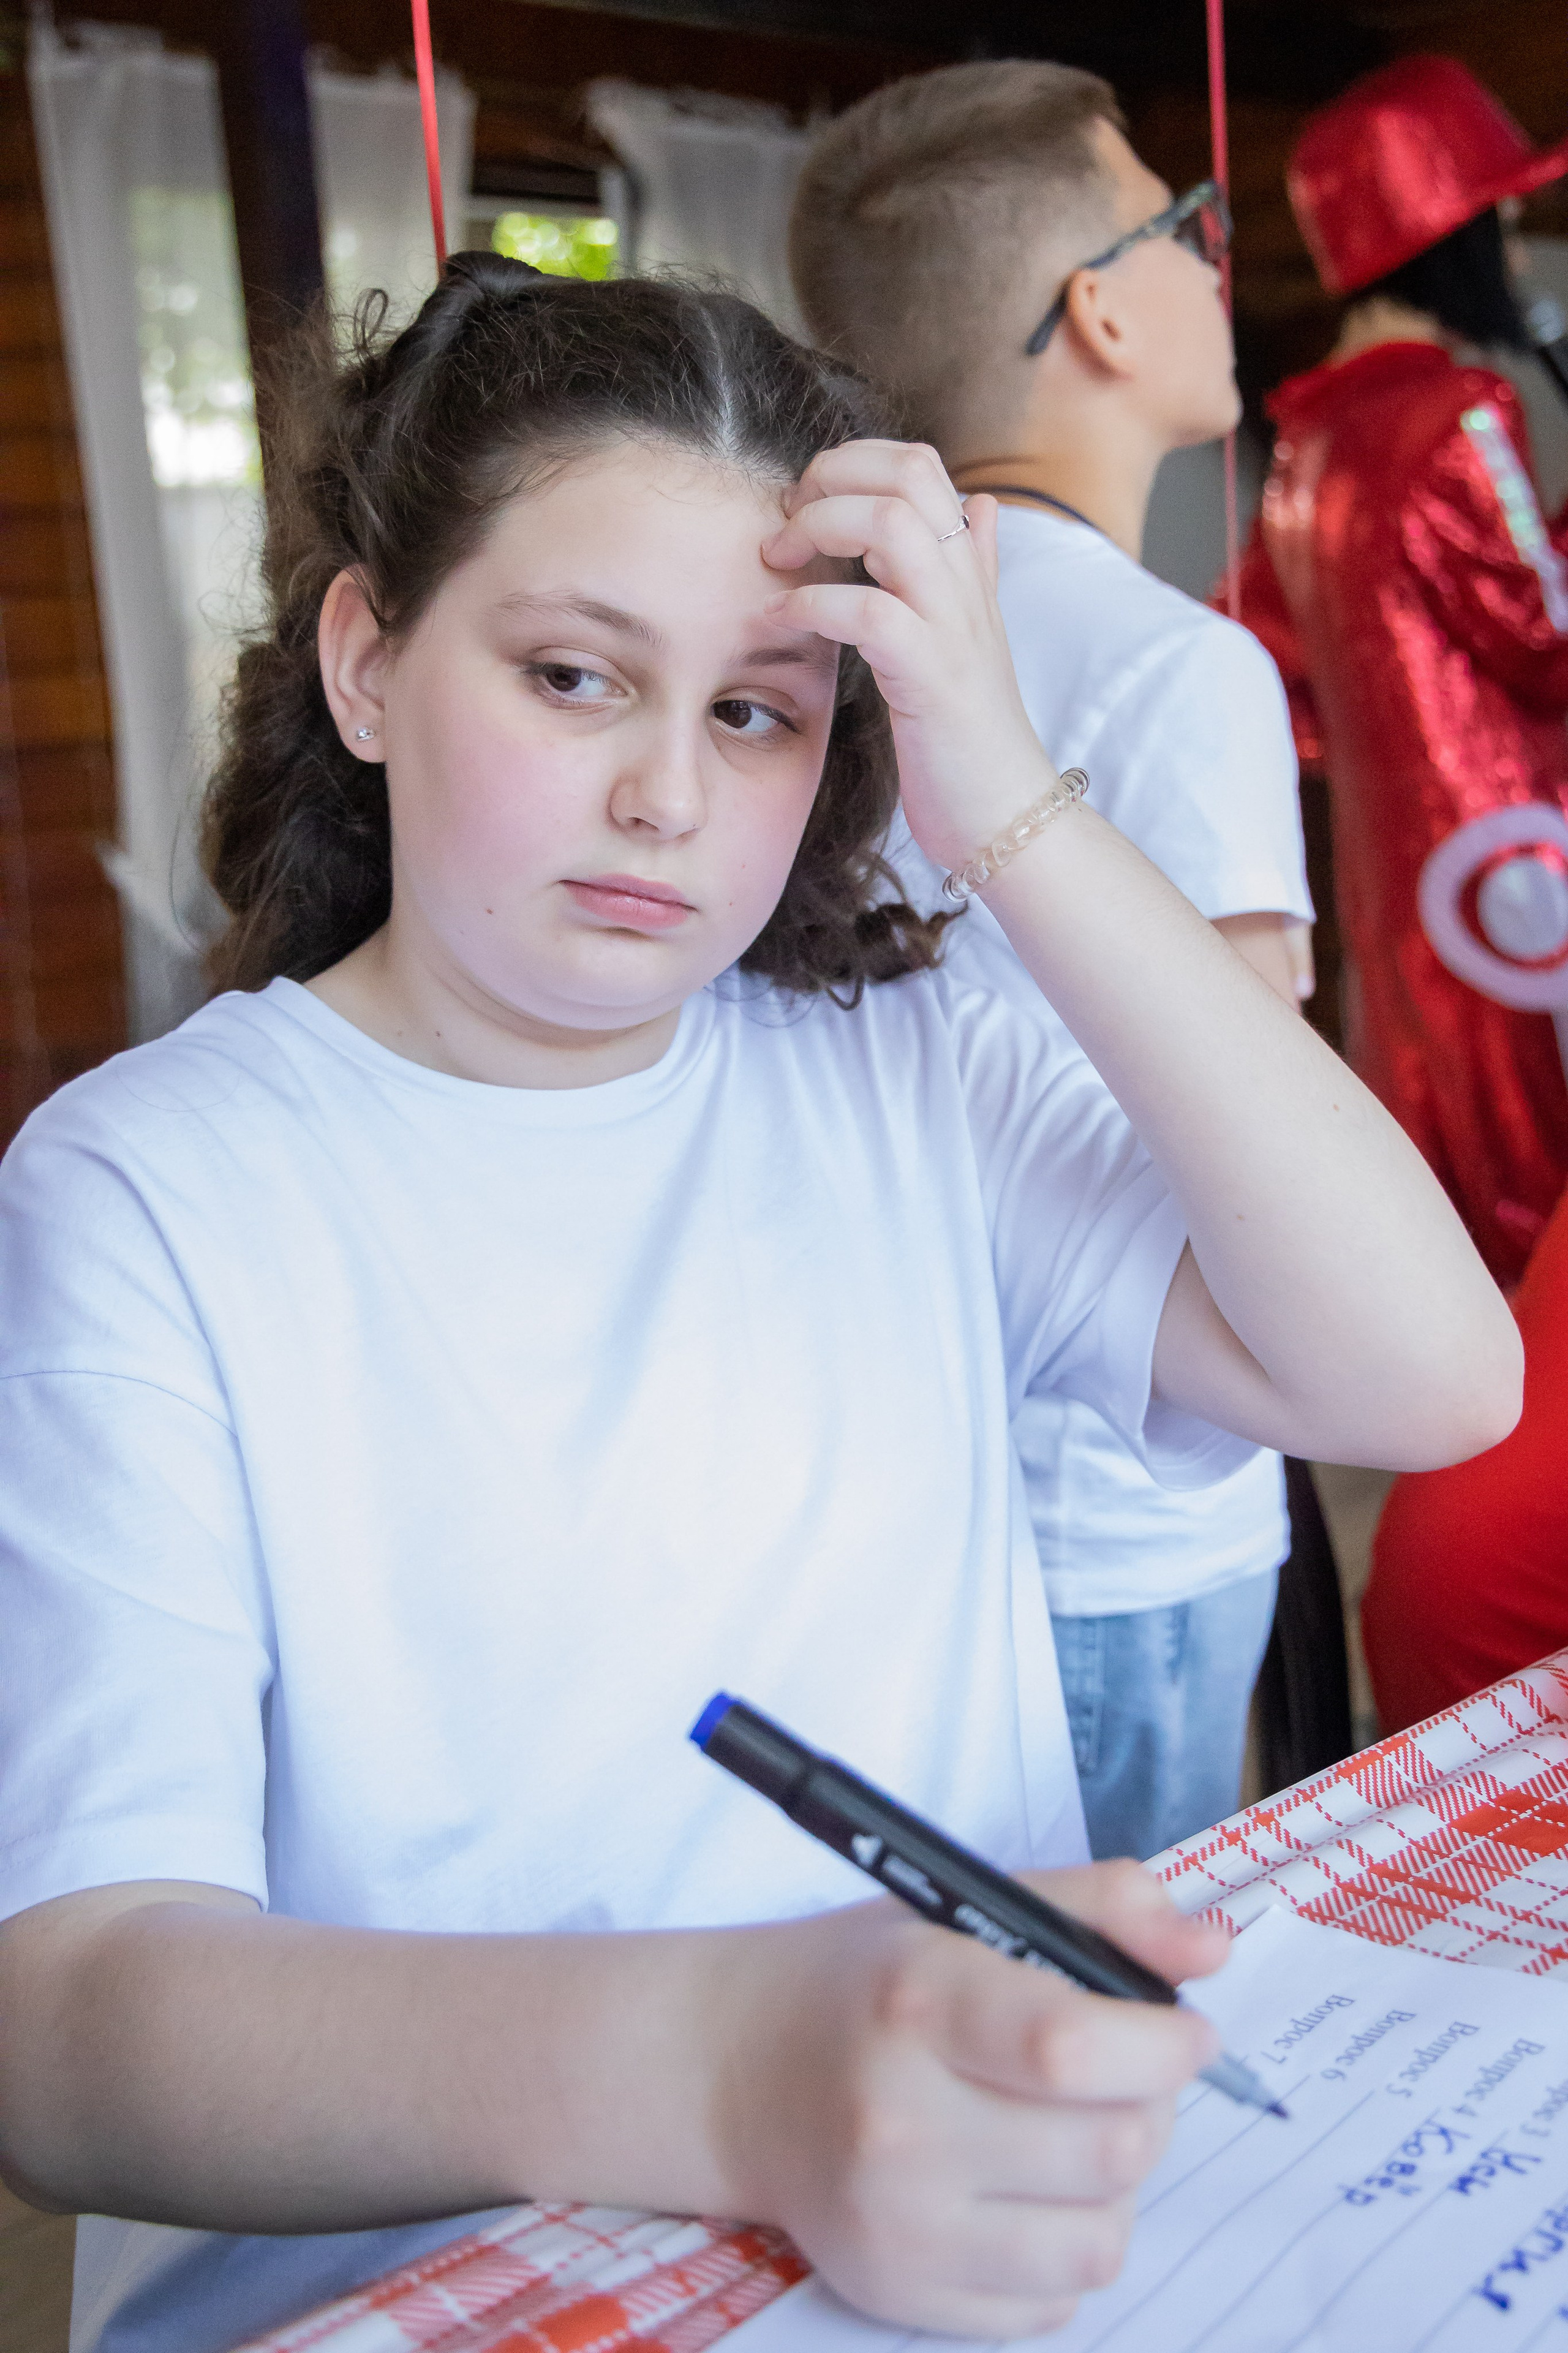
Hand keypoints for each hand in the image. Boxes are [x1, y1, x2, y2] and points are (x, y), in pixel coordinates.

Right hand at [713, 1860, 1226, 2338]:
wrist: (735, 2071)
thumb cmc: (867, 1982)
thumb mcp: (970, 1906)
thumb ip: (1103, 1907)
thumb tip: (1214, 1949)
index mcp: (918, 1999)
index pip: (1073, 2045)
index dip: (1163, 2044)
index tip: (1185, 2030)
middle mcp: (900, 2120)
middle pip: (1111, 2148)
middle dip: (1151, 2106)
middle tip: (1123, 2076)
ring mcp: (897, 2224)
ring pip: (1100, 2241)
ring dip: (1117, 2187)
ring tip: (1073, 2135)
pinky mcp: (898, 2296)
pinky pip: (1053, 2305)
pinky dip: (1065, 2250)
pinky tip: (1025, 2193)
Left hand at [761, 441, 1058, 872]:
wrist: (1005, 815)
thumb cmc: (971, 736)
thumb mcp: (972, 638)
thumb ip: (974, 568)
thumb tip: (980, 505)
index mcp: (967, 571)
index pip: (920, 465)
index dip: (854, 461)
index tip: (807, 501)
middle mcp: (964, 586)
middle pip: (907, 472)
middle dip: (832, 477)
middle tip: (784, 519)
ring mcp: (952, 627)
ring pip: (892, 524)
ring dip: (820, 525)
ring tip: (777, 557)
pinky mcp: (930, 676)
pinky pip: (867, 611)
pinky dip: (812, 604)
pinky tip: (778, 620)